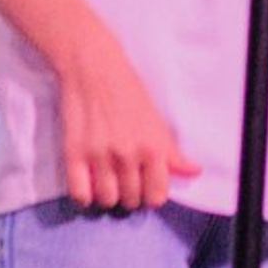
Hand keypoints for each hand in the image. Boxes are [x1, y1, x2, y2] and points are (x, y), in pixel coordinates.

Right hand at [50, 1, 198, 213]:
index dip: (151, 193)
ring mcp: (99, 156)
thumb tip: (194, 172)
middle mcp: (127, 155)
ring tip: (107, 179)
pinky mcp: (74, 153)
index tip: (145, 184)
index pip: (156, 196)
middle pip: (131, 201)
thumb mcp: (156, 120)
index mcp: (152, 148)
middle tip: (125, 178)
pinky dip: (84, 194)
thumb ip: (172, 152)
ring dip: (107, 194)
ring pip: (106, 200)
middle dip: (129, 194)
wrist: (94, 66)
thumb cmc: (129, 92)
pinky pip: (80, 195)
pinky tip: (87, 181)